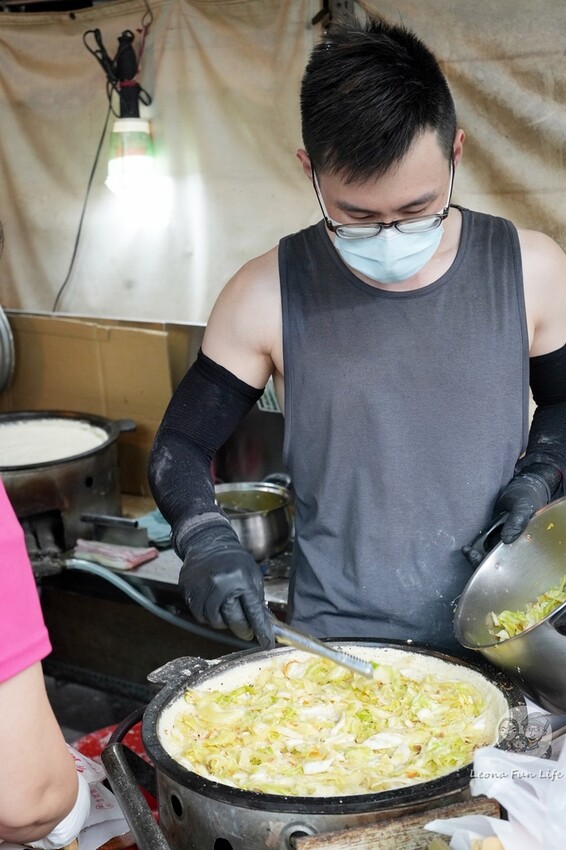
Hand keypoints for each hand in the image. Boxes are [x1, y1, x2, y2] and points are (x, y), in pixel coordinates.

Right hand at [178, 524, 274, 647]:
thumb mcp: (252, 573)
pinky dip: (209, 616)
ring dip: (224, 622)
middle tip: (247, 630)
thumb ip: (256, 598)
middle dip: (243, 630)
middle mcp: (220, 585)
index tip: (267, 642)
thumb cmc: (233, 559)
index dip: (262, 630)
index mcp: (240, 579)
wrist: (207, 543)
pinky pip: (200, 616)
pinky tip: (214, 605)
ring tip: (228, 609)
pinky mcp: (189, 592)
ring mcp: (202, 590)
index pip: (253, 612)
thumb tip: (263, 623)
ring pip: (215, 622)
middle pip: (234, 621)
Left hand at [462, 465, 556, 566]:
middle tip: (468, 552)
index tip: (477, 556)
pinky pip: (485, 541)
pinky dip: (476, 544)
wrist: (521, 487)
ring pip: (489, 552)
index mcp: (523, 543)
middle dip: (480, 560)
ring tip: (466, 549)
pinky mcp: (494, 532)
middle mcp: (512, 544)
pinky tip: (468, 545)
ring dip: (477, 554)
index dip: (491, 562)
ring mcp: (502, 538)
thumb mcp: (523, 507)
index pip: (508, 561)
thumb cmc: (526, 497)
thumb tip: (506, 539)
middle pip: (495, 560)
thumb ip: (517, 521)